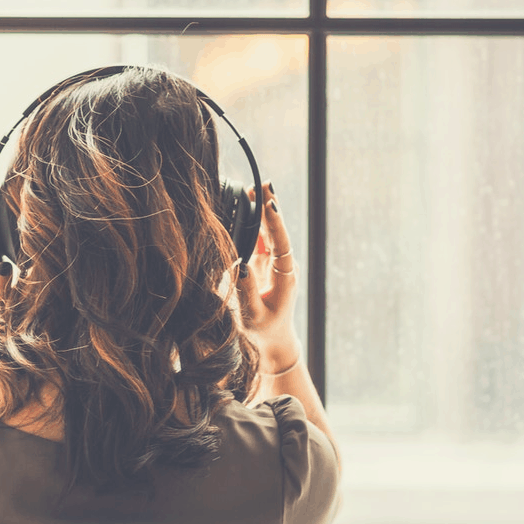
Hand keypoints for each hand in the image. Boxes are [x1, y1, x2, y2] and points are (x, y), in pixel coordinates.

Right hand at [236, 182, 300, 371]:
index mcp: (285, 276)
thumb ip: (247, 291)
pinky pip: (260, 238)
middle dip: (270, 207)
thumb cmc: (264, 330)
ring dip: (262, 210)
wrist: (274, 339)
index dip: (276, 223)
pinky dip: (254, 222)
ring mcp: (275, 262)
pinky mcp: (265, 262)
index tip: (270, 205)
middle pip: (276, 231)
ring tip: (255, 188)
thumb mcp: (254, 314)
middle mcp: (283, 265)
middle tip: (264, 183)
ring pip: (269, 231)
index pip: (281, 244)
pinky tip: (248, 205)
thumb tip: (238, 265)